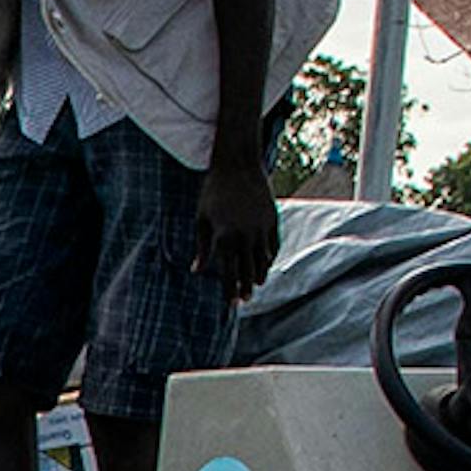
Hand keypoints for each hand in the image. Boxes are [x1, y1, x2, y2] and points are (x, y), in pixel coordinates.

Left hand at [194, 149, 280, 291]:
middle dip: (245, 288)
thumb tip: (197, 271)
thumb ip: (202, 248)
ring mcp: (261, 229)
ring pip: (263, 260)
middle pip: (247, 271)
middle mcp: (245, 236)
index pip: (229, 272)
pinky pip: (273, 246)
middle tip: (244, 301)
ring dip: (259, 275)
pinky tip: (266, 265)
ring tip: (255, 286)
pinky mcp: (272, 220)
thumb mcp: (202, 220)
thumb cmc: (213, 192)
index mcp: (225, 238)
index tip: (231, 304)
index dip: (230, 290)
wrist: (238, 166)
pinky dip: (270, 257)